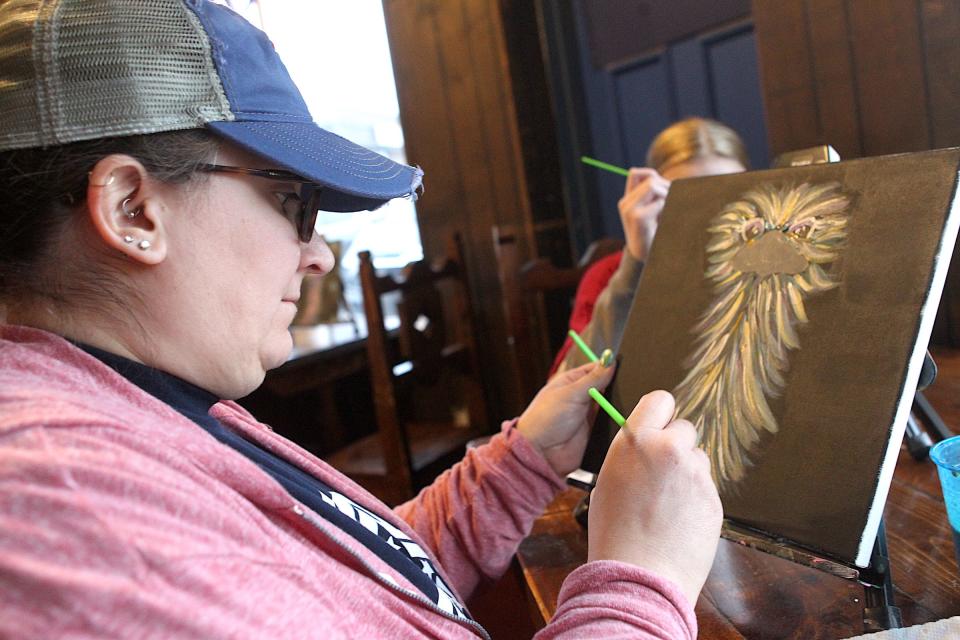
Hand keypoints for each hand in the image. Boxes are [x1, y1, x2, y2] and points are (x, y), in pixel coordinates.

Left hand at [517, 361, 614, 476]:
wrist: (541, 453)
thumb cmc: (546, 419)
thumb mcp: (571, 393)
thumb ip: (593, 379)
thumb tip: (610, 361)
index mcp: (571, 382)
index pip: (595, 369)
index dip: (609, 367)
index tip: (624, 366)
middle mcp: (581, 397)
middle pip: (606, 386)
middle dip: (616, 387)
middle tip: (628, 386)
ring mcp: (588, 414)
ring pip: (610, 404)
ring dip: (616, 404)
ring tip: (624, 403)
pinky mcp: (595, 431)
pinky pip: (611, 422)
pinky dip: (617, 420)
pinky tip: (624, 418)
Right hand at [587, 390, 722, 605]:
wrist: (638, 575)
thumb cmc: (614, 533)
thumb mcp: (607, 481)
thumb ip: (631, 456)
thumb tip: (645, 449)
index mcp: (636, 441)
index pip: (660, 400)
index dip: (660, 413)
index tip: (658, 427)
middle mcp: (668, 449)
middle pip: (685, 428)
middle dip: (675, 446)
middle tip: (662, 474)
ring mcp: (695, 474)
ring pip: (698, 459)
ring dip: (687, 473)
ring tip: (668, 505)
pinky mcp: (714, 499)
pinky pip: (706, 488)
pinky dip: (696, 500)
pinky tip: (679, 521)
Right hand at [617, 168, 670, 261]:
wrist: (647, 259)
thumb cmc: (654, 235)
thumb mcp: (653, 212)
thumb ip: (654, 195)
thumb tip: (662, 180)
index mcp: (628, 200)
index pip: (636, 173)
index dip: (653, 176)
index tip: (664, 192)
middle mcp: (625, 203)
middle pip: (650, 178)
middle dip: (666, 187)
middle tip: (672, 204)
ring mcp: (628, 210)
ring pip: (653, 186)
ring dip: (667, 196)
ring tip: (668, 213)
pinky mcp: (636, 217)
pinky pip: (660, 202)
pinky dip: (668, 208)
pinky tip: (665, 222)